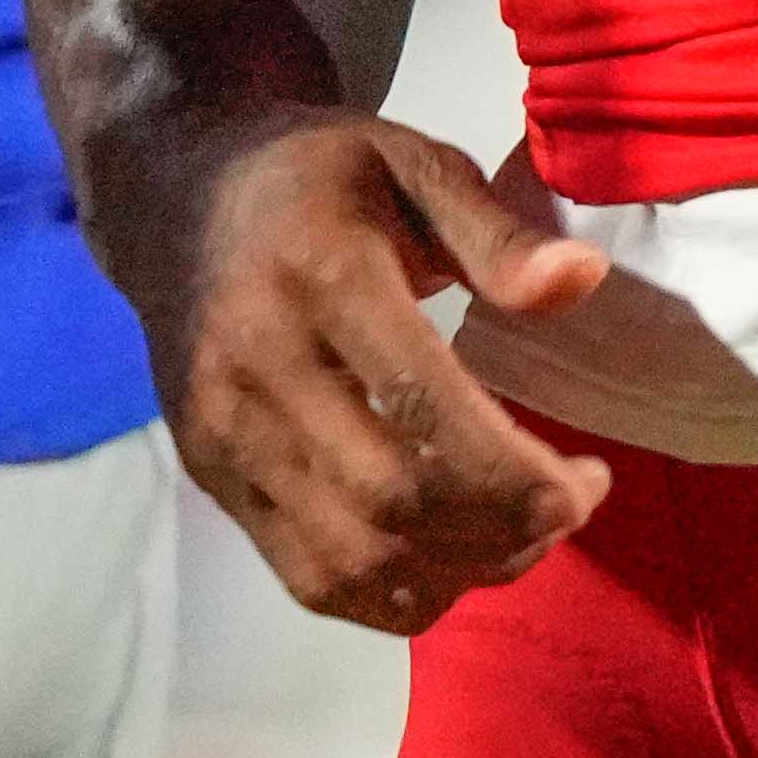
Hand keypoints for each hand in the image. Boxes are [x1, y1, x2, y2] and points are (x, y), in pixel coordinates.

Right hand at [128, 107, 614, 636]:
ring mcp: (225, 433)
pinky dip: (397, 595)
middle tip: (566, 505)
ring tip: (516, 532)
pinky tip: (446, 552)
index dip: (519, 476)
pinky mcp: (210, 476)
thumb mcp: (410, 162)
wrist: (171, 196)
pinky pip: (312, 580)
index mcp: (316, 275)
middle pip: (393, 505)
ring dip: (460, 572)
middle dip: (506, 532)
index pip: (423, 412)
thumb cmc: (313, 176)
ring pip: (355, 563)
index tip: (585, 479)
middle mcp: (258, 366)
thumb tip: (580, 280)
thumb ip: (494, 231)